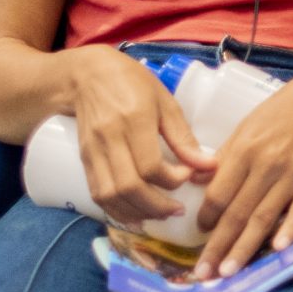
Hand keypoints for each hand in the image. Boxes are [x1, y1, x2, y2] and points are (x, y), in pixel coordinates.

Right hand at [69, 48, 215, 226]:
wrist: (84, 75)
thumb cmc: (131, 82)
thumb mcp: (163, 100)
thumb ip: (183, 136)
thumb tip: (208, 165)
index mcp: (133, 119)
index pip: (150, 165)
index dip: (172, 179)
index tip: (188, 176)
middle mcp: (110, 138)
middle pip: (130, 187)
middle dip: (157, 206)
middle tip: (178, 210)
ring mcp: (93, 151)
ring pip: (111, 195)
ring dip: (137, 213)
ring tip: (160, 215)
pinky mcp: (84, 160)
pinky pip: (98, 194)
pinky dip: (117, 211)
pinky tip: (136, 216)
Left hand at [193, 59, 292, 276]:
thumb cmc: (287, 106)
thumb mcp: (249, 123)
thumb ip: (227, 154)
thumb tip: (202, 180)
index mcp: (244, 149)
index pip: (218, 192)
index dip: (206, 217)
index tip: (198, 234)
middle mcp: (265, 165)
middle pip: (236, 212)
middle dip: (217, 245)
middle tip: (204, 273)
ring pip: (263, 218)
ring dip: (244, 248)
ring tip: (229, 272)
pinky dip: (289, 230)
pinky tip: (278, 250)